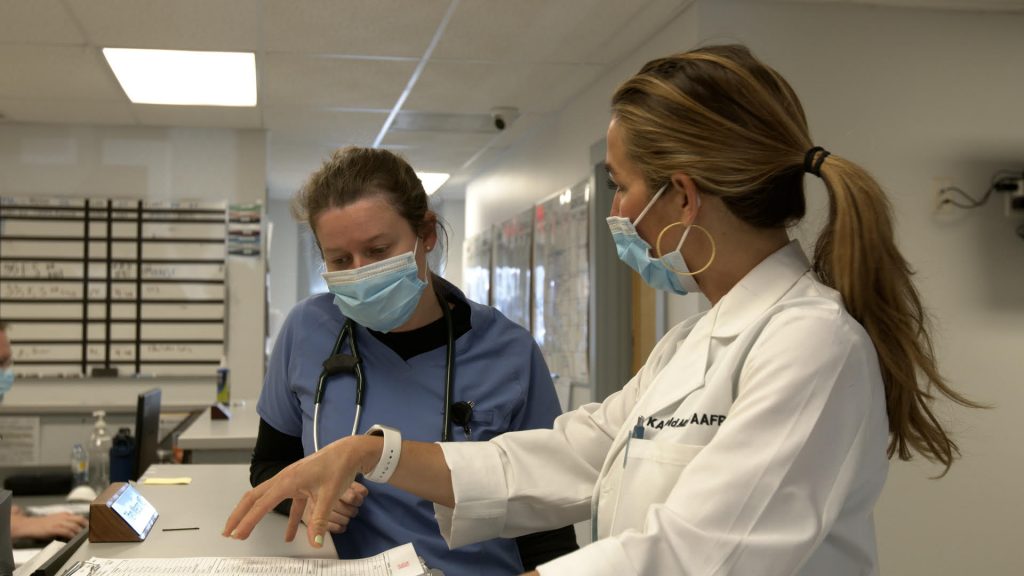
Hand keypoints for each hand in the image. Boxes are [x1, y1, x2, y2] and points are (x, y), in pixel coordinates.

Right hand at [10, 512, 87, 539]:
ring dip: (79, 532)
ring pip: (74, 526)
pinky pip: (66, 531)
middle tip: (89, 533)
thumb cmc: (42, 525)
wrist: (29, 525)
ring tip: (82, 537)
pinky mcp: (53, 529)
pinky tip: (73, 538)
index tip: (89, 528)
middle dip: (86, 526)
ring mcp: (58, 522)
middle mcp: (63, 517)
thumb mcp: (56, 520)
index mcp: (64, 514)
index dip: (86, 523)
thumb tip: (75, 531)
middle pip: (80, 519)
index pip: (79, 517)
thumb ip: (66, 523)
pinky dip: (71, 535)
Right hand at [223, 435, 379, 547]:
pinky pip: (288, 504)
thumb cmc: (338, 467)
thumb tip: (314, 543)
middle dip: (239, 515)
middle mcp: (285, 479)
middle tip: (228, 532)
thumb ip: (320, 521)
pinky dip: (287, 520)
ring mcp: (292, 481)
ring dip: (255, 514)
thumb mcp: (329, 496)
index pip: (261, 505)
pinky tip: (290, 536)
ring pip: (266, 498)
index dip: (247, 522)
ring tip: (246, 531)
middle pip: (254, 498)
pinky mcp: (301, 484)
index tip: (237, 535)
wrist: (350, 451)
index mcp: (287, 481)